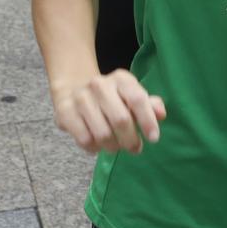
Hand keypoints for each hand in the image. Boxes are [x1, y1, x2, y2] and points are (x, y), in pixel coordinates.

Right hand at [51, 69, 166, 154]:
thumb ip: (149, 105)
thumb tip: (161, 115)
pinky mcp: (65, 113)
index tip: (154, 138)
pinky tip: (98, 145)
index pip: (137, 99)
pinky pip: (85, 140)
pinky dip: (95, 148)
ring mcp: (81, 98)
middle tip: (135, 148)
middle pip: (121, 119)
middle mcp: (100, 85)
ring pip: (102, 134)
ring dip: (113, 146)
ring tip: (116, 147)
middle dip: (131, 140)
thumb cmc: (113, 97)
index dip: (147, 121)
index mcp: (121, 79)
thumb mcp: (132, 95)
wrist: (74, 89)